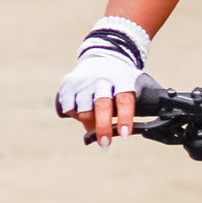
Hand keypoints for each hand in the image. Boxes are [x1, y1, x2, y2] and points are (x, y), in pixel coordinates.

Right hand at [55, 18, 149, 147]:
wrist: (102, 58)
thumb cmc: (121, 84)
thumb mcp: (133, 89)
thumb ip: (131, 109)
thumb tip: (124, 135)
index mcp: (123, 79)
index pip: (124, 100)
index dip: (125, 118)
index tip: (124, 135)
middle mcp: (103, 78)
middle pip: (101, 105)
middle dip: (103, 128)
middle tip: (105, 144)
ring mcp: (85, 80)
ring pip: (83, 109)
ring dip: (88, 124)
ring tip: (93, 128)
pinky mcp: (69, 82)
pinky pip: (68, 107)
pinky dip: (74, 116)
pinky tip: (81, 114)